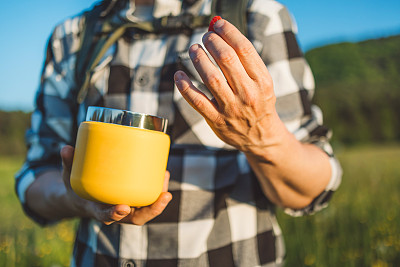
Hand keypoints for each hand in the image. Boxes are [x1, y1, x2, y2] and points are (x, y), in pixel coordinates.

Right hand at [61, 145, 171, 224]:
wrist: (84, 198)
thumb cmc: (78, 188)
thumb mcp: (69, 177)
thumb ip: (69, 164)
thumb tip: (65, 149)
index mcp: (97, 210)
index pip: (106, 217)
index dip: (114, 214)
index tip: (122, 208)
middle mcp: (116, 213)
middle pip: (137, 218)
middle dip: (153, 209)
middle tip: (164, 195)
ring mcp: (127, 208)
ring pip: (147, 209)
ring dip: (159, 198)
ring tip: (165, 176)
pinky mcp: (133, 200)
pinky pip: (148, 198)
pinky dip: (157, 188)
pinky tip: (163, 173)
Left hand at [174, 19, 286, 155]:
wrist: (260, 137)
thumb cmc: (258, 102)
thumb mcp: (262, 82)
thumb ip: (245, 61)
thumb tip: (220, 30)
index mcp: (262, 81)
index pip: (244, 49)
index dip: (228, 32)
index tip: (217, 24)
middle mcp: (248, 94)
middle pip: (227, 59)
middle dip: (212, 42)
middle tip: (205, 37)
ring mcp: (231, 108)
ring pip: (211, 77)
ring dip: (199, 59)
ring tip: (193, 49)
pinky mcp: (217, 121)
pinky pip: (197, 100)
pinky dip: (185, 86)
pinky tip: (179, 74)